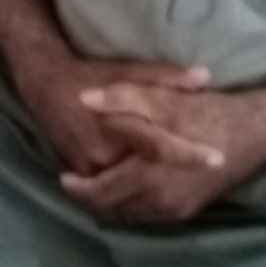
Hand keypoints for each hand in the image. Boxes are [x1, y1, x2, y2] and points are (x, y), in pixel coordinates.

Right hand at [16, 55, 221, 177]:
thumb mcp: (131, 70)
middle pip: (148, 179)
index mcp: (120, 125)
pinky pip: (113, 193)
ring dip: (160, 195)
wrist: (47, 86)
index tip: (218, 160)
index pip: (161, 146)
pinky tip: (159, 193)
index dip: (190, 155)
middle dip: (181, 181)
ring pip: (130, 192)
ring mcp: (91, 169)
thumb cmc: (94, 75)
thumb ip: (168, 77)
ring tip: (193, 191)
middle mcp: (105, 153)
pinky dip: (135, 196)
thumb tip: (205, 76)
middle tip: (214, 176)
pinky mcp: (82, 175)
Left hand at [60, 84, 262, 223]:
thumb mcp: (164, 98)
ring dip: (111, 204)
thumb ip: (123, 99)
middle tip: (77, 184)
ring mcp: (176, 210)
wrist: (256, 134)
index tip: (63, 178)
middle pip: (112, 210)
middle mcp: (160, 201)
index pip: (101, 193)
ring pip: (130, 216)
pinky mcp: (188, 211)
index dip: (78, 189)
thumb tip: (84, 99)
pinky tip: (129, 189)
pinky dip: (132, 206)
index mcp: (149, 174)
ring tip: (100, 185)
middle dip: (92, 199)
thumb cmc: (209, 113)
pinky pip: (148, 216)